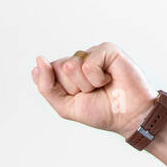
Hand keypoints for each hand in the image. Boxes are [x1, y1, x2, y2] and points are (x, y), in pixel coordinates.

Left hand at [31, 42, 156, 137]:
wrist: (128, 117)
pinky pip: (88, 64)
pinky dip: (97, 78)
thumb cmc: (99, 111)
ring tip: (101, 86)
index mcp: (65, 72)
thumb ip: (45, 86)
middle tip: (92, 93)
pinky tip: (109, 79)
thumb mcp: (64, 106)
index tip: (77, 98)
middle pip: (57, 68)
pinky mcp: (106, 49)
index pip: (45, 74)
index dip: (61, 92)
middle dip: (73, 88)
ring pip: (70, 66)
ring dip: (85, 85)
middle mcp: (77, 59)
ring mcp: (91, 53)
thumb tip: (39, 60)